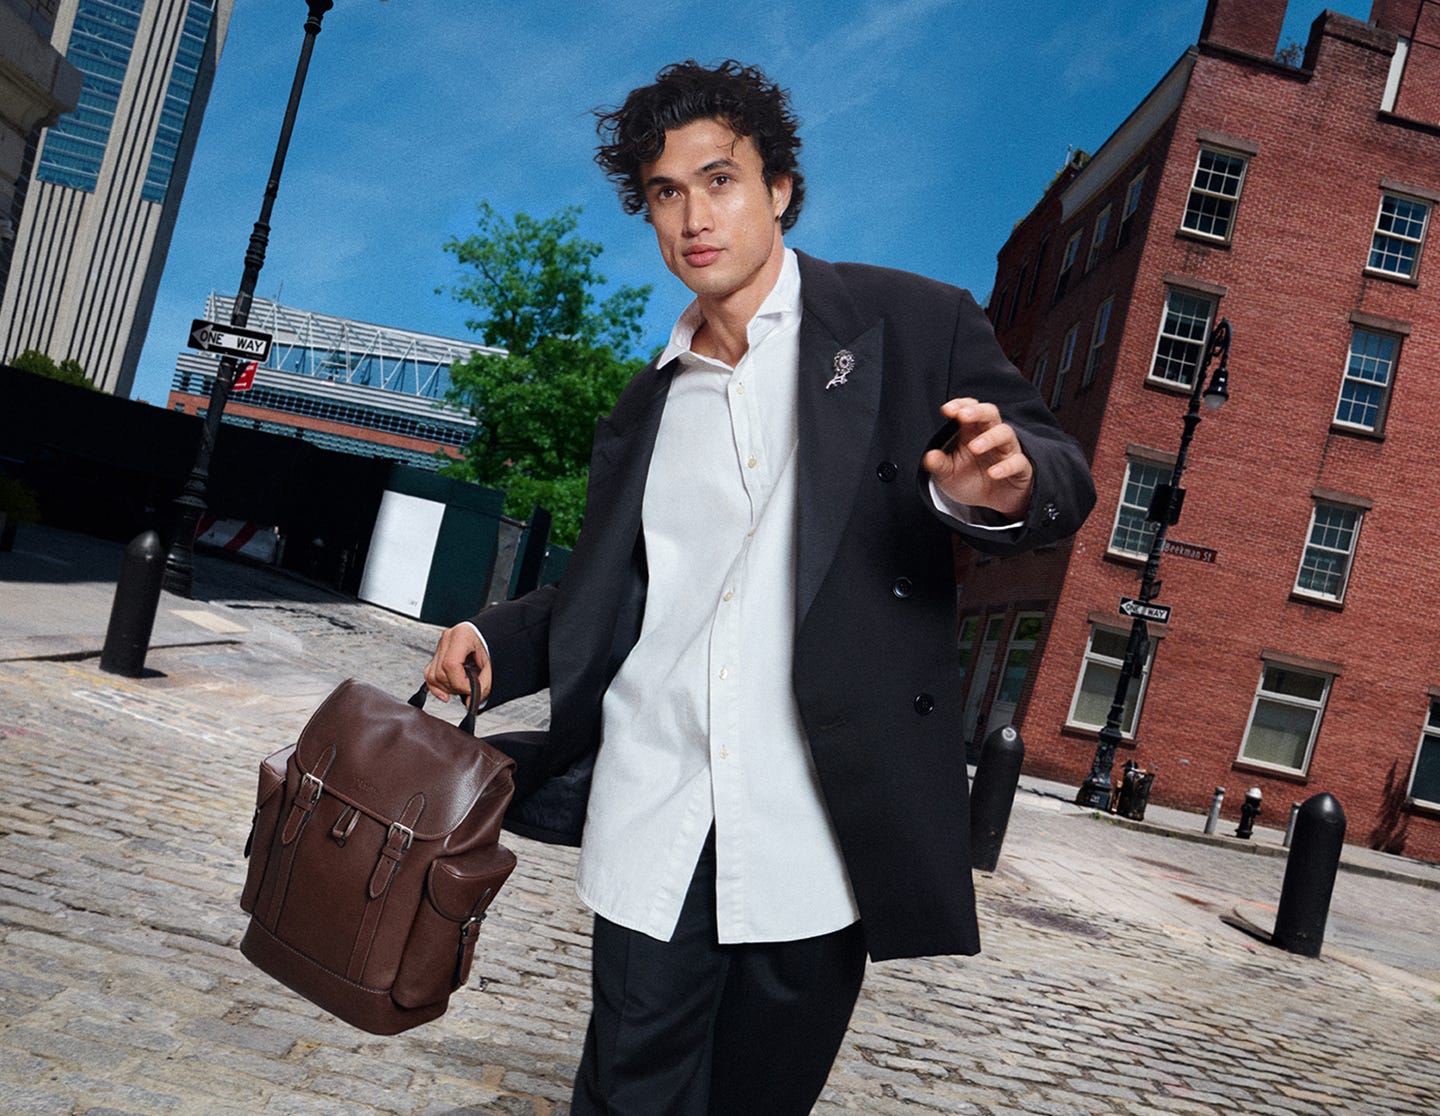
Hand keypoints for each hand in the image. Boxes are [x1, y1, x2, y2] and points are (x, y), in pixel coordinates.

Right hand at [424, 623, 492, 703]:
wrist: (494, 633)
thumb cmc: (494, 643)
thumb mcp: (492, 663)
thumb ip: (484, 682)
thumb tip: (471, 701)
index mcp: (461, 635)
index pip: (451, 665)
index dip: (460, 683)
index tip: (472, 689)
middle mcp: (447, 638)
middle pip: (440, 672)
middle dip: (455, 687)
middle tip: (470, 689)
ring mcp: (441, 645)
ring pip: (432, 675)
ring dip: (446, 688)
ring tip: (462, 687)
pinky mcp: (439, 654)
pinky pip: (430, 674)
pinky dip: (436, 687)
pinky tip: (446, 694)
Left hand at [923, 398, 1033, 518]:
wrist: (992, 502)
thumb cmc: (970, 479)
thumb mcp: (948, 474)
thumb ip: (938, 464)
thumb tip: (929, 457)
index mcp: (972, 431)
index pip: (969, 409)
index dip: (960, 405)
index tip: (947, 410)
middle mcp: (991, 436)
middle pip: (990, 413)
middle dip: (977, 411)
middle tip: (963, 416)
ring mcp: (1007, 450)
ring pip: (1005, 433)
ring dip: (990, 438)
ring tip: (974, 447)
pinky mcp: (1020, 468)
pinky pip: (1017, 462)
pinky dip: (1006, 466)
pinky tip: (992, 473)